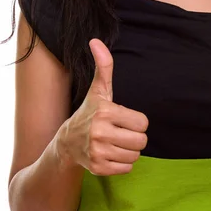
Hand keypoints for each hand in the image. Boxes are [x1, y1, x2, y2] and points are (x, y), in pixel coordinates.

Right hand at [61, 38, 148, 175]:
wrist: (67, 142)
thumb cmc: (89, 112)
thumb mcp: (98, 90)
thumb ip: (104, 66)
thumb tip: (96, 41)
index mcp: (105, 112)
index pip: (143, 123)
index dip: (136, 121)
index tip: (123, 119)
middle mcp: (100, 133)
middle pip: (142, 141)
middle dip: (135, 137)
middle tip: (121, 132)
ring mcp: (98, 152)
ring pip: (135, 155)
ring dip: (129, 150)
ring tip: (115, 142)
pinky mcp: (98, 169)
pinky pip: (127, 168)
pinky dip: (122, 163)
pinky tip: (110, 154)